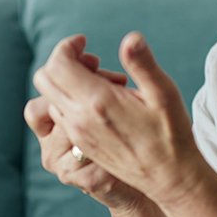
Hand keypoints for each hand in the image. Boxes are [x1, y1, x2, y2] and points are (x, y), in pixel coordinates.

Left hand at [31, 32, 216, 209]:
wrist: (170, 178)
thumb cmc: (171, 134)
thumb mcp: (163, 94)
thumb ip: (142, 64)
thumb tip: (131, 38)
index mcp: (97, 102)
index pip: (58, 64)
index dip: (67, 46)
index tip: (84, 41)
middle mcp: (78, 119)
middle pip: (45, 78)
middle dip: (63, 62)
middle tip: (93, 62)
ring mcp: (77, 134)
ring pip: (50, 97)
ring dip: (68, 82)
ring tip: (106, 84)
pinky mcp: (80, 145)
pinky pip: (60, 115)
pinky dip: (71, 100)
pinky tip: (103, 103)